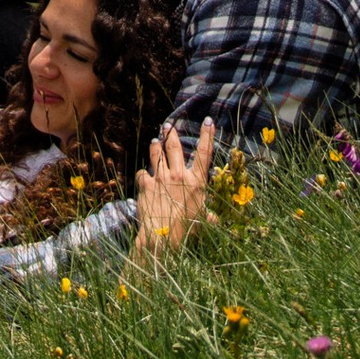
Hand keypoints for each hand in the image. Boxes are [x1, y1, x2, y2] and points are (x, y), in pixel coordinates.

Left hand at [133, 118, 216, 255]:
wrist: (163, 237)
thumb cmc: (187, 231)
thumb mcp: (203, 222)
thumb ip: (209, 216)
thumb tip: (216, 219)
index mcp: (196, 182)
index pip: (204, 153)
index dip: (207, 135)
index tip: (208, 121)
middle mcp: (179, 175)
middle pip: (175, 147)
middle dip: (171, 134)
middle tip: (168, 125)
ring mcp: (161, 178)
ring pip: (157, 153)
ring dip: (156, 146)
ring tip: (155, 141)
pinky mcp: (146, 184)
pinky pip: (143, 173)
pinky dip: (144, 174)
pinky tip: (144, 176)